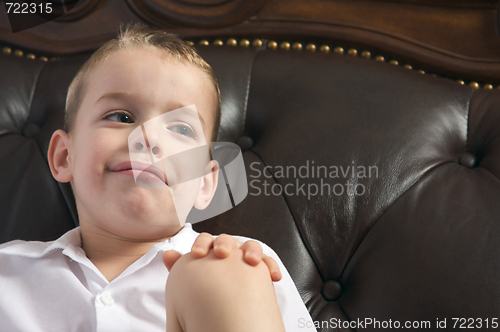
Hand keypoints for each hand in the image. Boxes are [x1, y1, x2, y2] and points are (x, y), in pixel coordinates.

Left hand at [162, 233, 281, 280]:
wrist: (225, 306)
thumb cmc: (206, 291)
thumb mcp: (191, 280)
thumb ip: (181, 267)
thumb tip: (167, 254)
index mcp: (210, 251)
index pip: (205, 240)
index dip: (201, 244)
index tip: (197, 254)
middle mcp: (229, 250)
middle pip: (227, 239)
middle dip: (225, 244)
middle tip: (222, 253)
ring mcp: (245, 257)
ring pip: (250, 246)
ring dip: (252, 250)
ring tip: (251, 260)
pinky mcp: (260, 268)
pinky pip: (267, 263)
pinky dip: (271, 266)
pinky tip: (273, 276)